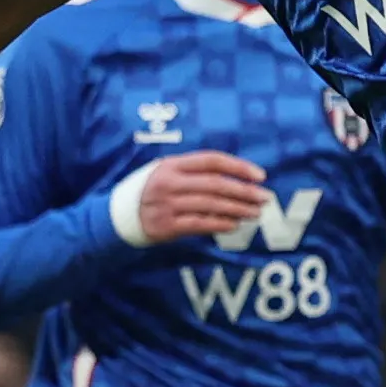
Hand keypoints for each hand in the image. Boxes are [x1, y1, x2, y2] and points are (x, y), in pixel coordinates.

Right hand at [131, 151, 271, 242]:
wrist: (119, 215)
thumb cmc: (152, 190)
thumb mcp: (167, 172)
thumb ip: (196, 172)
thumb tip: (237, 179)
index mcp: (172, 165)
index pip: (212, 160)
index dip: (238, 167)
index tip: (260, 176)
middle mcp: (169, 182)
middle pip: (215, 184)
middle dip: (245, 191)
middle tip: (265, 198)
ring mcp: (167, 205)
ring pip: (211, 205)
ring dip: (238, 209)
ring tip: (256, 212)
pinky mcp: (166, 226)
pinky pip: (200, 224)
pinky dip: (220, 224)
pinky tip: (235, 224)